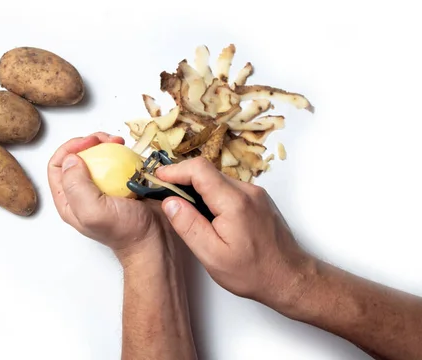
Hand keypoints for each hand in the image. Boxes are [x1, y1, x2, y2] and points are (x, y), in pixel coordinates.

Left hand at [47, 132, 170, 262]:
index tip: (89, 143)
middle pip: (76, 157)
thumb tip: (70, 159)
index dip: (69, 148)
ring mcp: (103, 187)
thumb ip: (76, 186)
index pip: (57, 166)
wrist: (154, 240)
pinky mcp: (121, 183)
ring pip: (97, 156)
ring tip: (120, 142)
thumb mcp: (93, 211)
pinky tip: (130, 151)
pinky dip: (123, 153)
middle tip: (106, 139)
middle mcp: (83, 193)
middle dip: (89, 142)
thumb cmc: (125, 231)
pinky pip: (117, 161)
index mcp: (69, 201)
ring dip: (106, 144)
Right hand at [156, 157, 313, 308]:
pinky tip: (206, 214)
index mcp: (234, 202)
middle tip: (164, 193)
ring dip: (198, 188)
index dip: (175, 170)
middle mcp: (247, 191)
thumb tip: (169, 202)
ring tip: (183, 207)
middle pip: (208, 172)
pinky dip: (212, 194)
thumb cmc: (251, 272)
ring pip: (218, 179)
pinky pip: (229, 188)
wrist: (290, 278)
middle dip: (183, 178)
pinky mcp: (258, 200)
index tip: (158, 177)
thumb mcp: (212, 255)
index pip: (199, 170)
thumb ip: (188, 225)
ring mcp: (255, 193)